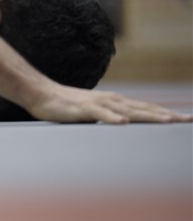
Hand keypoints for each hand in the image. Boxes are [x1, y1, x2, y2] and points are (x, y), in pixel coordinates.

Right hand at [27, 84, 191, 123]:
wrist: (42, 94)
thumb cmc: (66, 106)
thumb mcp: (94, 112)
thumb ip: (110, 117)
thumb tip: (124, 126)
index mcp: (117, 102)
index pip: (148, 108)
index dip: (167, 113)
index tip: (186, 119)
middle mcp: (113, 100)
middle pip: (146, 109)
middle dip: (169, 115)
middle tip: (190, 120)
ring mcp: (99, 104)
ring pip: (129, 111)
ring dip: (150, 116)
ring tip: (169, 122)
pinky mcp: (83, 109)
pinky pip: (100, 114)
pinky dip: (113, 118)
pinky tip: (124, 123)